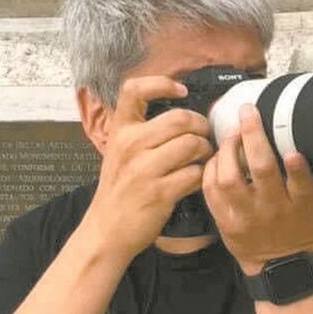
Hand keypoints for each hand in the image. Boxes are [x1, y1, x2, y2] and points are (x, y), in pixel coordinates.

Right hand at [82, 76, 213, 262]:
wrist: (106, 230)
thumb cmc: (119, 190)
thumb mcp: (119, 153)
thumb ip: (141, 132)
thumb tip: (179, 116)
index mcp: (120, 131)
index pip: (134, 90)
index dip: (162, 83)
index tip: (181, 90)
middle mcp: (130, 145)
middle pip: (180, 118)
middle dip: (201, 125)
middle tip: (205, 136)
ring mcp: (144, 169)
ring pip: (192, 144)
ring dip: (206, 151)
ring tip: (204, 159)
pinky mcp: (160, 192)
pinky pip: (195, 174)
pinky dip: (203, 176)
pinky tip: (197, 180)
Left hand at [202, 104, 312, 274]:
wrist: (277, 264)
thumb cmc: (302, 229)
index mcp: (301, 205)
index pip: (302, 185)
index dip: (298, 169)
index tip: (294, 153)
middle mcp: (273, 209)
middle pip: (261, 170)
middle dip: (254, 137)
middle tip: (249, 112)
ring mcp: (246, 215)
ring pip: (230, 177)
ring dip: (228, 149)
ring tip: (232, 132)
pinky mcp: (225, 220)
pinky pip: (211, 190)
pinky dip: (212, 168)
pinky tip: (219, 155)